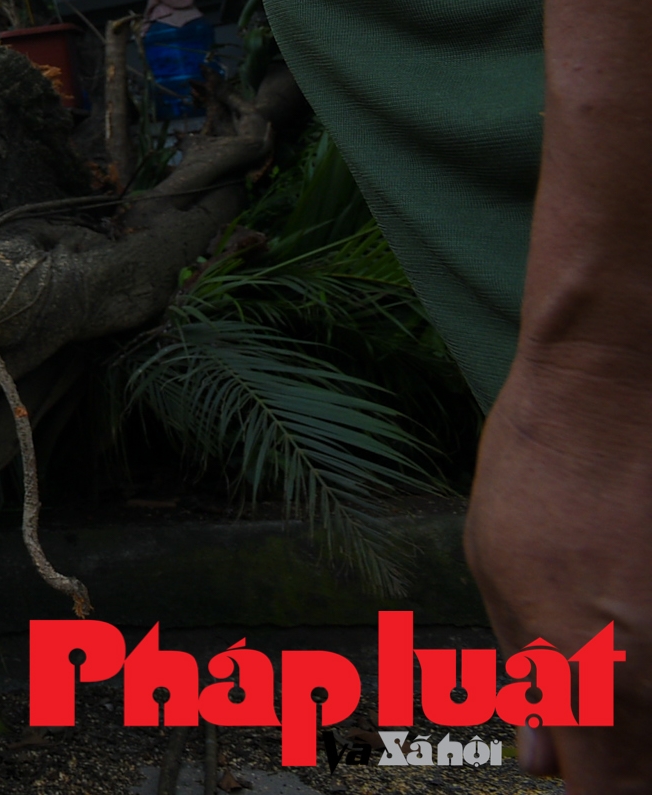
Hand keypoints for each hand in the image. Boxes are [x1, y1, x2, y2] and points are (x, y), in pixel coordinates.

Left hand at [465, 338, 651, 788]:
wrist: (622, 380)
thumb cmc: (546, 469)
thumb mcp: (499, 572)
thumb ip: (529, 676)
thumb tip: (537, 756)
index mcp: (597, 687)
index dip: (598, 791)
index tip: (580, 766)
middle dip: (632, 756)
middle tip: (602, 704)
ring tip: (623, 615)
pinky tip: (649, 594)